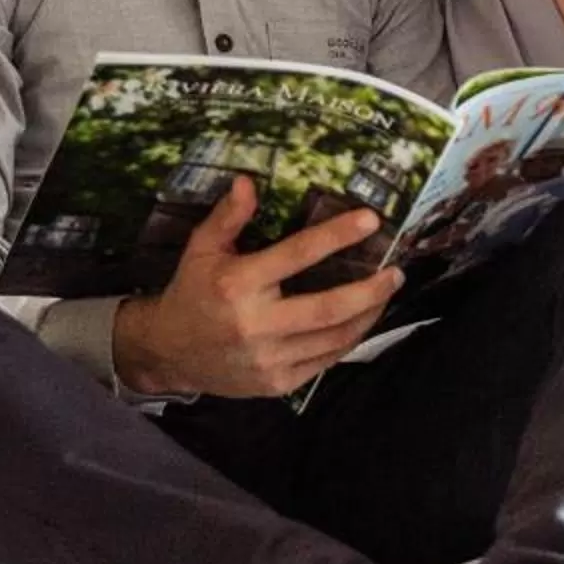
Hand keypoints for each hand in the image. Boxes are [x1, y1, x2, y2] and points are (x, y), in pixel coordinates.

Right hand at [110, 180, 401, 398]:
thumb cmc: (191, 292)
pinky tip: (359, 322)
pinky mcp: (276, 383)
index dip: (337, 235)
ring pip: (334, 338)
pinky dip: (348, 341)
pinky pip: (324, 361)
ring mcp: (268, 359)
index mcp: (238, 284)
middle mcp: (255, 324)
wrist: (168, 352)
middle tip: (396, 272)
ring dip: (367, 315)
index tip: (371, 221)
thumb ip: (228, 216)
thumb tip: (248, 180)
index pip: (297, 254)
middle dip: (370, 290)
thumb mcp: (201, 249)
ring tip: (385, 293)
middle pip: (329, 308)